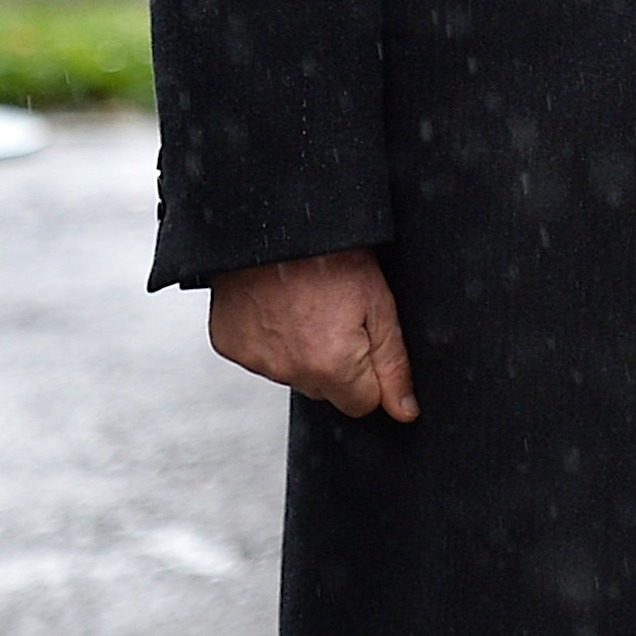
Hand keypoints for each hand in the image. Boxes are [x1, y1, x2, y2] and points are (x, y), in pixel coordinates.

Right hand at [209, 247, 418, 420]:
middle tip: (335, 315)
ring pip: (294, 374)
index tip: (365, 339)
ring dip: (303, 351)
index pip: (362, 404)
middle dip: (337, 364)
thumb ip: (393, 365)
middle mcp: (289, 371)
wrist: (275, 225)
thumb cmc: (331, 255)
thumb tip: (405, 410)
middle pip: (327, 391)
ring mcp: (256, 360)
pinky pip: (262, 357)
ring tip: (307, 306)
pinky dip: (272, 339)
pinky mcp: (230, 346)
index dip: (371, 374)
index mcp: (330, 365)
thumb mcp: (379, 304)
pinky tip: (278, 308)